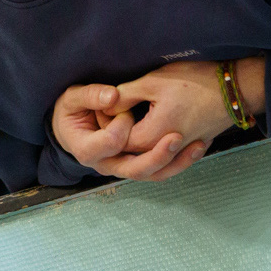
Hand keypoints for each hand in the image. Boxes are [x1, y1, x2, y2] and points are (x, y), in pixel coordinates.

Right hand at [51, 84, 206, 182]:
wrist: (72, 128)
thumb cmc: (70, 111)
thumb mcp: (72, 97)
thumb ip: (90, 95)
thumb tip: (112, 97)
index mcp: (86, 149)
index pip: (110, 143)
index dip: (120, 126)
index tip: (124, 105)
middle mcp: (107, 165)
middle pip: (136, 169)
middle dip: (159, 155)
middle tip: (177, 137)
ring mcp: (124, 168)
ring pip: (153, 175)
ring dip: (177, 163)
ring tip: (199, 146)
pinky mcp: (138, 166)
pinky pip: (161, 170)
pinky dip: (180, 161)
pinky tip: (199, 147)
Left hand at [117, 57, 264, 158]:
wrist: (235, 88)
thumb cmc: (194, 81)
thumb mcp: (152, 82)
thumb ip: (125, 96)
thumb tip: (105, 106)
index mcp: (154, 136)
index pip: (118, 142)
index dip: (106, 126)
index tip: (101, 108)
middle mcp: (168, 150)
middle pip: (132, 152)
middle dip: (117, 135)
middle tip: (109, 111)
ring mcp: (182, 151)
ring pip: (149, 155)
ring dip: (134, 141)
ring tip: (126, 117)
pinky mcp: (192, 146)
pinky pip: (167, 154)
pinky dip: (153, 145)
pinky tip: (145, 129)